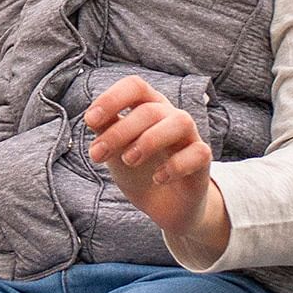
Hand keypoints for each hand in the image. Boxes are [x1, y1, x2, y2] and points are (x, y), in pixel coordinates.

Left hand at [82, 74, 230, 262]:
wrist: (162, 205)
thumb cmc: (138, 169)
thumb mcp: (114, 150)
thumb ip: (104, 131)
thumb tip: (92, 118)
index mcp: (147, 106)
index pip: (135, 86)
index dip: (112, 98)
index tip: (90, 121)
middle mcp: (170, 116)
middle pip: (150, 109)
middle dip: (120, 132)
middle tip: (97, 155)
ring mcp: (189, 136)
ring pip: (180, 122)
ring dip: (150, 140)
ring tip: (128, 161)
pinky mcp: (202, 160)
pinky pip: (198, 153)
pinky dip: (175, 166)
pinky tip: (157, 179)